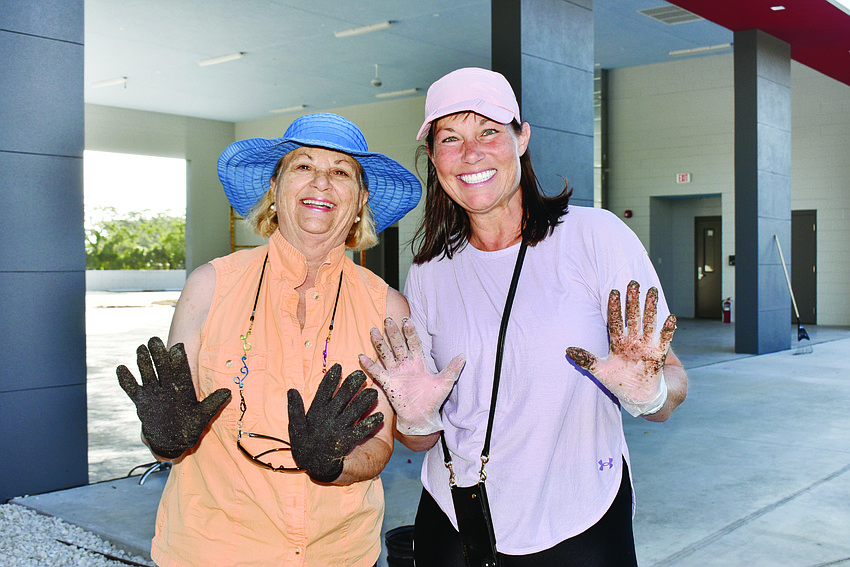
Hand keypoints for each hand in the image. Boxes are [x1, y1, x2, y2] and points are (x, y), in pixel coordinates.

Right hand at [117, 337, 230, 458]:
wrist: (172, 441)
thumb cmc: (190, 427)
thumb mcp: (202, 416)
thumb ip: (213, 404)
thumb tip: (228, 392)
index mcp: (183, 388)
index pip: (181, 371)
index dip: (178, 360)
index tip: (177, 347)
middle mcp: (168, 387)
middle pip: (162, 368)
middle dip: (158, 354)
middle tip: (154, 339)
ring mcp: (154, 393)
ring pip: (148, 374)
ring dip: (143, 362)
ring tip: (140, 348)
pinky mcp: (141, 401)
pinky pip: (132, 389)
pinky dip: (126, 380)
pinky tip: (120, 368)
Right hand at [287, 363, 383, 482]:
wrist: (314, 466)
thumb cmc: (305, 443)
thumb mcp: (295, 426)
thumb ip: (294, 409)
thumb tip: (291, 390)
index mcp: (315, 414)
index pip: (323, 393)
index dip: (330, 379)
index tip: (338, 366)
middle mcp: (327, 420)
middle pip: (341, 399)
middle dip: (351, 385)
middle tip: (361, 374)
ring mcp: (338, 430)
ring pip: (353, 412)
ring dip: (364, 401)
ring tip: (373, 391)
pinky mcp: (347, 441)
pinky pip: (360, 430)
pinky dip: (370, 423)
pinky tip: (380, 416)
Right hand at [359, 318, 464, 435]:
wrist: (422, 416)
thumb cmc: (433, 400)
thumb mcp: (445, 383)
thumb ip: (452, 369)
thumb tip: (464, 356)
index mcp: (419, 362)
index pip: (414, 343)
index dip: (410, 332)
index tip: (407, 320)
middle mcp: (406, 365)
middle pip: (398, 345)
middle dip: (393, 333)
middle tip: (388, 320)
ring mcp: (396, 373)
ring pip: (386, 355)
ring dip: (380, 344)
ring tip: (373, 331)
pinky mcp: (388, 383)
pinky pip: (377, 372)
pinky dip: (369, 366)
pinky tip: (362, 356)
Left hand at [566, 281, 675, 416]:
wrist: (637, 396)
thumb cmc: (617, 381)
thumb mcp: (599, 370)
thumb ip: (585, 359)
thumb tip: (567, 350)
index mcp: (617, 342)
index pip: (614, 321)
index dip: (614, 308)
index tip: (613, 292)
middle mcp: (632, 340)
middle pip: (632, 317)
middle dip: (633, 301)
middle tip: (633, 283)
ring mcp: (646, 346)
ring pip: (648, 323)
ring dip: (651, 308)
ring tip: (652, 291)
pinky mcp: (658, 354)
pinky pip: (664, 340)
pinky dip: (667, 330)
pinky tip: (670, 317)